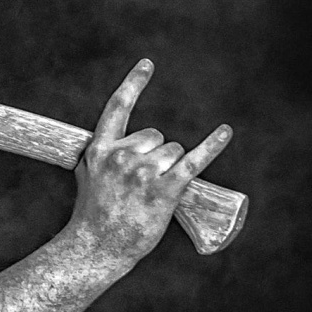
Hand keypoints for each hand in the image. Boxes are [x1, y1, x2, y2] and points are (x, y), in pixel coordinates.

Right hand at [70, 60, 231, 266]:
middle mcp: (122, 156)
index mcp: (100, 150)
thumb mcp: (87, 177)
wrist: (97, 246)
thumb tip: (110, 144)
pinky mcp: (164, 189)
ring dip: (170, 169)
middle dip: (156, 155)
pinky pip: (193, 161)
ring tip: (152, 194)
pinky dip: (211, 145)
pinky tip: (224, 132)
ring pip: (173, 151)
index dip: (134, 84)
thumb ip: (99, 155)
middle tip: (142, 185)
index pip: (118, 108)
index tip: (148, 64)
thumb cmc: (93, 215)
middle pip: (156, 136)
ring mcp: (143, 173)